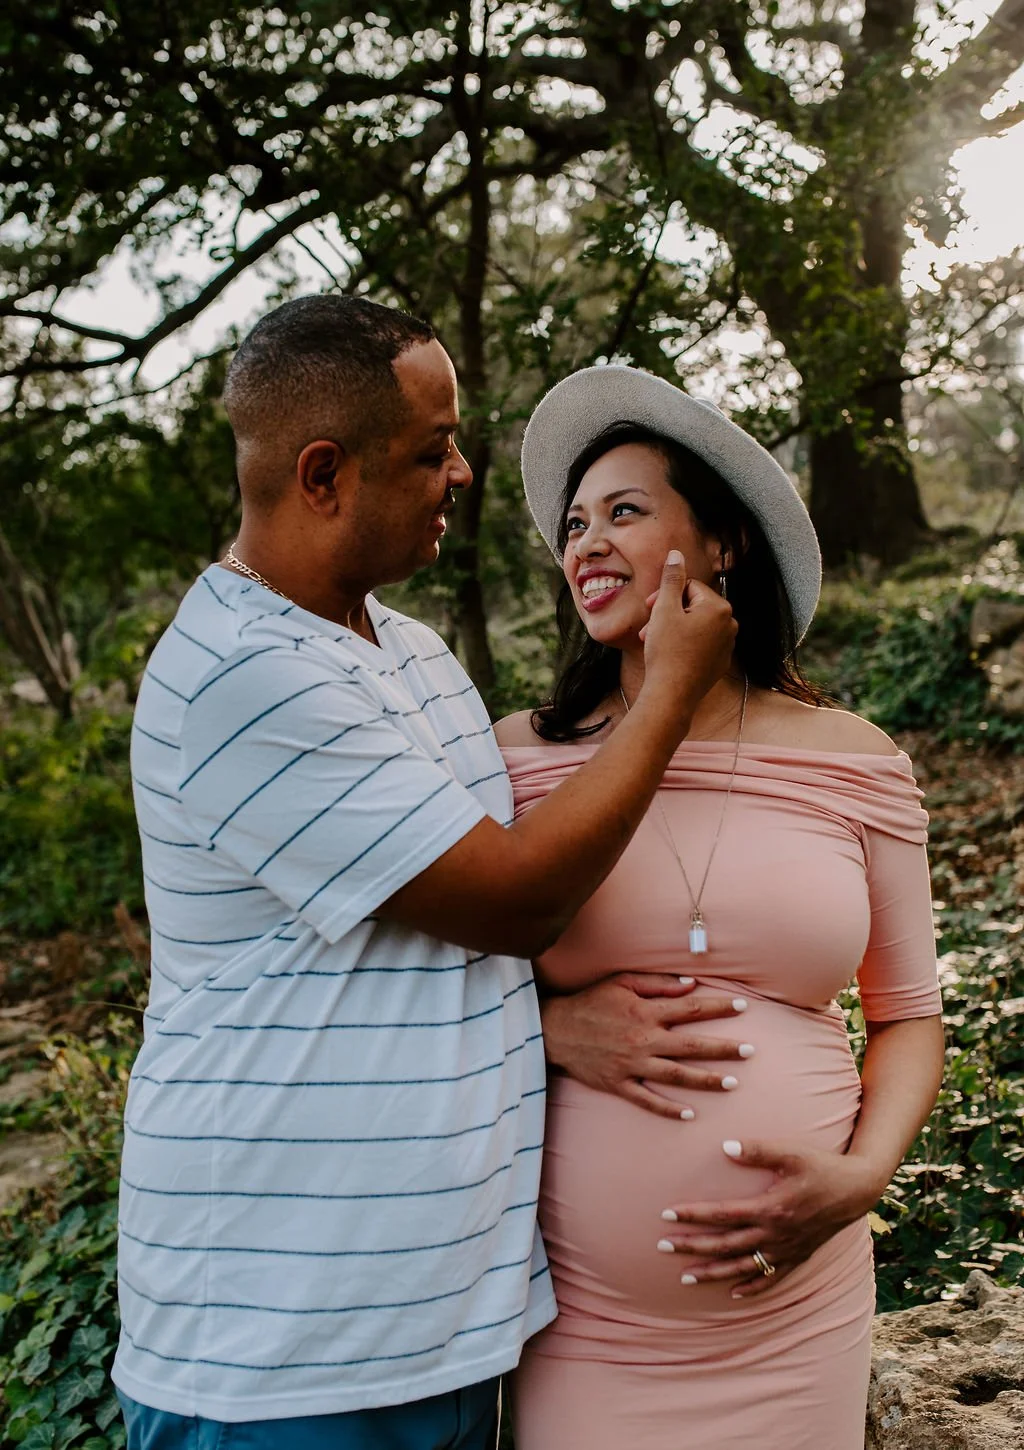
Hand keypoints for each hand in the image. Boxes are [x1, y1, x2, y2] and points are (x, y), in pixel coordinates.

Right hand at [541, 973, 753, 1119]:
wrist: (554, 1030)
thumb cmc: (591, 1001)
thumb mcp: (621, 982)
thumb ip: (658, 984)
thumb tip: (692, 984)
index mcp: (645, 1012)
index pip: (690, 1009)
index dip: (718, 1007)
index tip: (743, 1006)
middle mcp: (643, 1040)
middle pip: (691, 1046)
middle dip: (723, 1049)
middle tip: (750, 1051)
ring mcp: (632, 1065)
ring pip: (676, 1075)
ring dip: (706, 1080)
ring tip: (732, 1083)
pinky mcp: (619, 1084)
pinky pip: (647, 1100)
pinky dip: (668, 1109)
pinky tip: (689, 1114)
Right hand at [640, 550, 735, 722]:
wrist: (672, 694)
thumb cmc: (667, 651)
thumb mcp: (664, 609)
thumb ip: (672, 578)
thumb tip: (676, 554)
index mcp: (719, 607)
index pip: (689, 588)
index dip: (665, 596)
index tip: (649, 609)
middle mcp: (730, 624)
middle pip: (694, 606)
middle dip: (669, 613)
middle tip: (647, 627)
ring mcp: (727, 645)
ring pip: (696, 626)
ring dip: (674, 629)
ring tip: (654, 642)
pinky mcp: (720, 663)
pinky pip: (702, 644)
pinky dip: (685, 645)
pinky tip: (669, 655)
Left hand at [657, 1138, 882, 1295]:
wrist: (858, 1189)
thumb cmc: (822, 1166)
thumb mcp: (791, 1152)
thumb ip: (757, 1150)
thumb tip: (724, 1147)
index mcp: (770, 1208)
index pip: (723, 1215)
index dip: (694, 1216)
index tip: (667, 1216)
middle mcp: (775, 1234)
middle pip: (725, 1245)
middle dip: (692, 1246)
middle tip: (662, 1246)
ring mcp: (786, 1249)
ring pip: (742, 1267)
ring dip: (712, 1273)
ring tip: (685, 1278)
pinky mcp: (798, 1256)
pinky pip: (771, 1278)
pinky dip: (752, 1287)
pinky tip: (733, 1294)